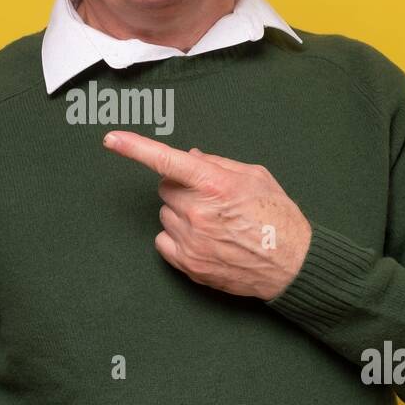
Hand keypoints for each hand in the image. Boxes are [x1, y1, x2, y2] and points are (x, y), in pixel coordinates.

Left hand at [102, 131, 311, 300]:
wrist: (292, 264)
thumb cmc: (278, 218)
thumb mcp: (255, 177)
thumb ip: (217, 163)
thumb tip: (188, 155)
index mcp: (215, 184)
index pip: (166, 161)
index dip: (135, 148)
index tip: (112, 139)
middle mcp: (198, 212)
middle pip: (165, 188)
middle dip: (182, 188)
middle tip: (209, 198)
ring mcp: (191, 240)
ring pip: (165, 214)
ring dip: (181, 213)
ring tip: (214, 224)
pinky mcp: (188, 263)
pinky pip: (162, 240)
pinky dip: (176, 237)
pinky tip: (203, 240)